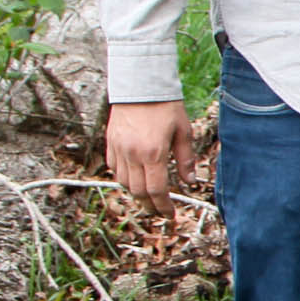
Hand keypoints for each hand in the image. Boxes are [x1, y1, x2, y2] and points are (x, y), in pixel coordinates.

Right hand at [107, 100, 195, 218]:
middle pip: (138, 192)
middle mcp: (132, 154)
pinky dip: (124, 178)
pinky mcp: (109, 143)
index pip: (157, 190)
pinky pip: (114, 169)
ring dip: (136, 193)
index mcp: (153, 153)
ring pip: (123, 183)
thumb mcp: (183, 131)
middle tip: (160, 211)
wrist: (140, 85)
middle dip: (150, 206)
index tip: (170, 215)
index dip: (163, 207)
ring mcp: (118, 149)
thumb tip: (190, 182)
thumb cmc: (166, 106)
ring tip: (149, 196)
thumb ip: (185, 159)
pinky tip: (135, 178)